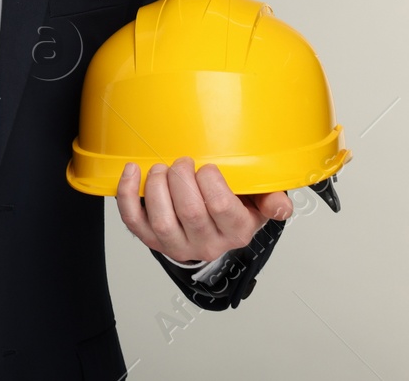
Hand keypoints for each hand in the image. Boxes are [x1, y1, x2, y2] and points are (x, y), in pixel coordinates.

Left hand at [115, 157, 292, 262]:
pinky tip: (133, 172)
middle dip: (182, 178)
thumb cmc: (232, 209)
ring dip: (157, 187)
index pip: (222, 208)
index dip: (210, 181)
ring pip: (161, 219)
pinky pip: (133, 220)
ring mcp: (176, 245)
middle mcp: (206, 244)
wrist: (210, 232)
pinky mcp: (151, 240)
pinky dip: (127, 194)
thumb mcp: (258, 203)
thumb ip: (271, 200)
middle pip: (190, 212)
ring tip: (162, 169)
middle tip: (182, 162)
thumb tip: (281, 206)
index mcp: (235, 232)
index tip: (207, 166)